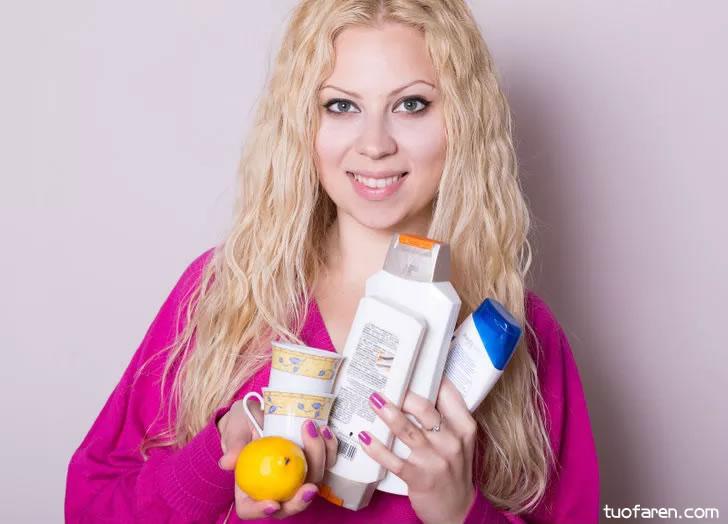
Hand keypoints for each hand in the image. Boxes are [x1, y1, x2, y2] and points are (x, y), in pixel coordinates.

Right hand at [217, 398, 339, 519]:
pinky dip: (328, 448)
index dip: (261, 511)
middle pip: (289, 503)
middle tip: (309, 488)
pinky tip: (324, 430)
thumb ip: (234, 445)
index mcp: (248, 487)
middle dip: (302, 500)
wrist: (259, 412)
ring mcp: (295, 476)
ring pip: (312, 481)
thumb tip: (227, 462)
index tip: (272, 503)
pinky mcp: (311, 461)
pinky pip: (325, 461)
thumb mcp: (235, 432)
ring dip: (319, 460)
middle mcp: (274, 487)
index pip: (250, 509)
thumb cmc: (242, 426)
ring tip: (315, 433)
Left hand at [358, 378, 477, 523]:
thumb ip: (447, 419)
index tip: (412, 366)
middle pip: (424, 409)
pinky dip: (377, 449)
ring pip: (407, 430)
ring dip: (387, 413)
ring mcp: (435, 461)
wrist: (459, 513)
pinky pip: (393, 460)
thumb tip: (423, 389)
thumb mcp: (460, 443)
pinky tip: (365, 439)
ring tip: (373, 400)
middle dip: (403, 394)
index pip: (450, 395)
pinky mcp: (419, 478)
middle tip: (386, 383)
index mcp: (464, 428)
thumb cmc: (455, 471)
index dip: (431, 378)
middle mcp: (451, 442)